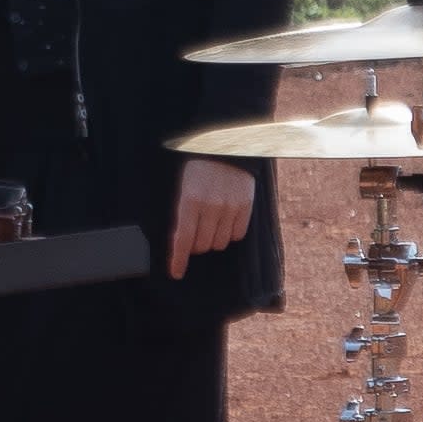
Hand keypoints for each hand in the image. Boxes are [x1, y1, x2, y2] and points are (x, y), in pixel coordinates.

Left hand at [164, 162, 258, 276]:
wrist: (225, 148)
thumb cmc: (199, 170)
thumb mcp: (183, 189)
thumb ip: (182, 215)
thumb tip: (181, 244)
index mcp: (189, 200)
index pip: (182, 239)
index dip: (178, 259)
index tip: (177, 273)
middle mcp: (210, 206)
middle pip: (202, 245)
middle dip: (196, 245)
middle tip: (195, 235)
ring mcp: (230, 207)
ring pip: (220, 242)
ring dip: (213, 239)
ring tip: (211, 223)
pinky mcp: (245, 206)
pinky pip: (237, 235)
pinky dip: (230, 233)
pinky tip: (226, 220)